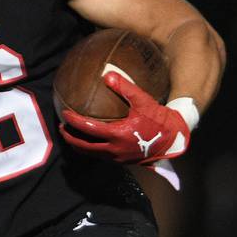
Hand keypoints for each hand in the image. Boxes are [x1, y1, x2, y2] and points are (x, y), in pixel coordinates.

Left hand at [59, 72, 191, 164]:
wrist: (175, 139)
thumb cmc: (159, 119)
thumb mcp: (143, 101)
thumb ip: (125, 87)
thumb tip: (107, 74)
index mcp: (117, 135)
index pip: (89, 129)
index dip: (74, 121)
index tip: (65, 114)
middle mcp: (115, 150)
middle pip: (84, 147)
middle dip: (70, 138)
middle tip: (61, 127)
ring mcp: (118, 158)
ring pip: (91, 154)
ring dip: (79, 145)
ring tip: (71, 135)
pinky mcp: (122, 161)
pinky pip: (101, 156)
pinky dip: (91, 149)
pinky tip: (89, 140)